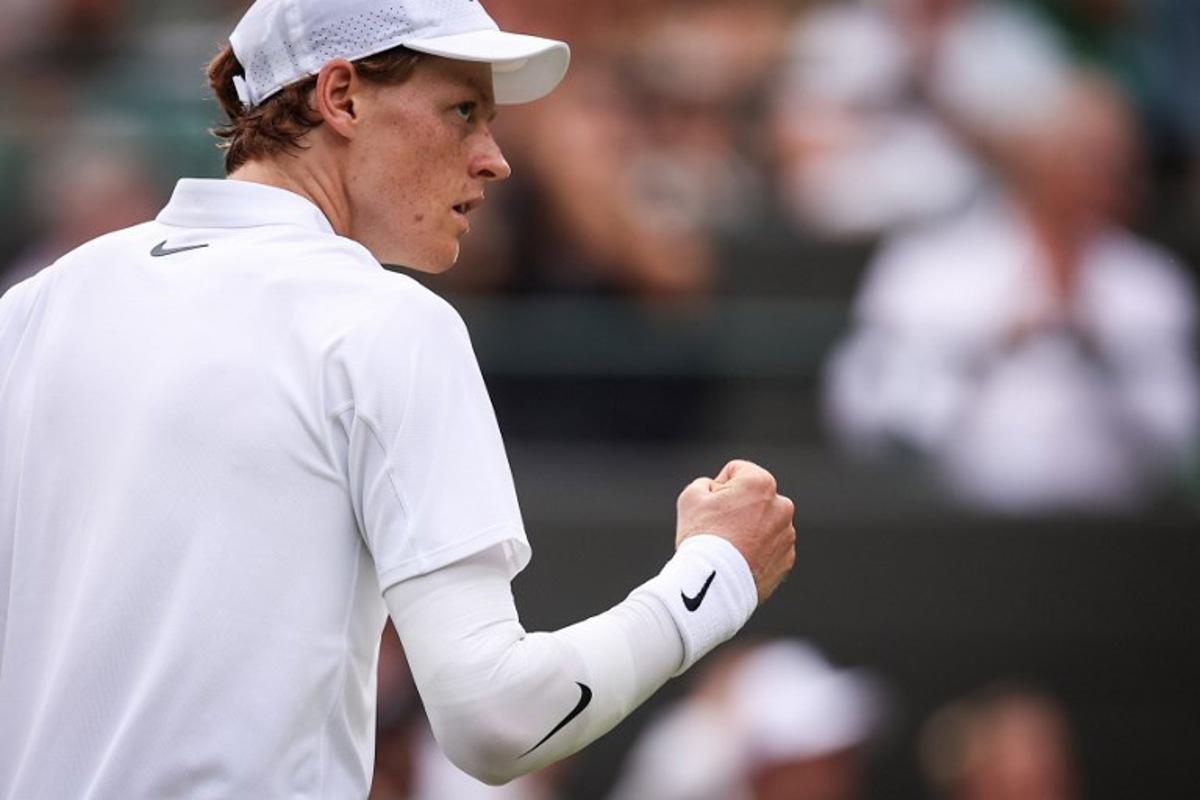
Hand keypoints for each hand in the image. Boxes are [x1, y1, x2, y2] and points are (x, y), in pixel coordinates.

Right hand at [675, 460, 795, 603]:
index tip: (710, 509)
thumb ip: (706, 483)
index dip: (716, 488)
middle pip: (753, 498)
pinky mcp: (787, 560)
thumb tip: (717, 491)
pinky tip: (738, 563)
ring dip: (749, 530)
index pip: (736, 472)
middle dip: (737, 508)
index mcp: (761, 483)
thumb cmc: (702, 537)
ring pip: (763, 524)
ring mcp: (787, 535)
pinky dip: (756, 552)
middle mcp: (782, 506)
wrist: (714, 585)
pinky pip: (770, 548)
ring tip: (728, 550)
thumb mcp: (691, 497)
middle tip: (717, 530)